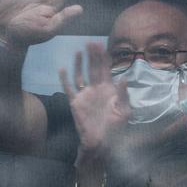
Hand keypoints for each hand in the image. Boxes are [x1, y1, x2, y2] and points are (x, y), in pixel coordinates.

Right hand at [60, 43, 130, 161]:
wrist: (103, 143)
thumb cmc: (116, 129)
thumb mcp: (124, 111)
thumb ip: (123, 95)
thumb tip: (123, 78)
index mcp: (109, 90)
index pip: (106, 69)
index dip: (104, 57)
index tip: (102, 45)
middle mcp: (96, 89)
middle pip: (93, 68)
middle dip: (92, 55)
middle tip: (89, 42)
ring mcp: (85, 95)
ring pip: (81, 75)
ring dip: (80, 64)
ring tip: (79, 51)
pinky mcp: (75, 103)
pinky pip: (69, 89)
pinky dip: (65, 79)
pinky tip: (62, 68)